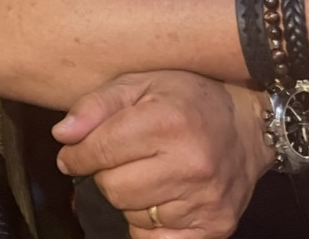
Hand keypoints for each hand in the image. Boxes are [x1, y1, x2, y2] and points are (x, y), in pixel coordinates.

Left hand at [53, 70, 273, 238]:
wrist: (246, 126)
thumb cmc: (185, 98)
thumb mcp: (140, 84)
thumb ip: (96, 105)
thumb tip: (62, 135)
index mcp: (166, 122)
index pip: (100, 151)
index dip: (76, 155)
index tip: (71, 155)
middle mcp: (189, 164)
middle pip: (113, 188)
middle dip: (105, 174)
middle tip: (119, 159)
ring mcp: (205, 200)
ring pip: (133, 215)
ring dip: (129, 198)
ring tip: (146, 173)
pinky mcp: (215, 227)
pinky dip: (149, 225)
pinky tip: (159, 200)